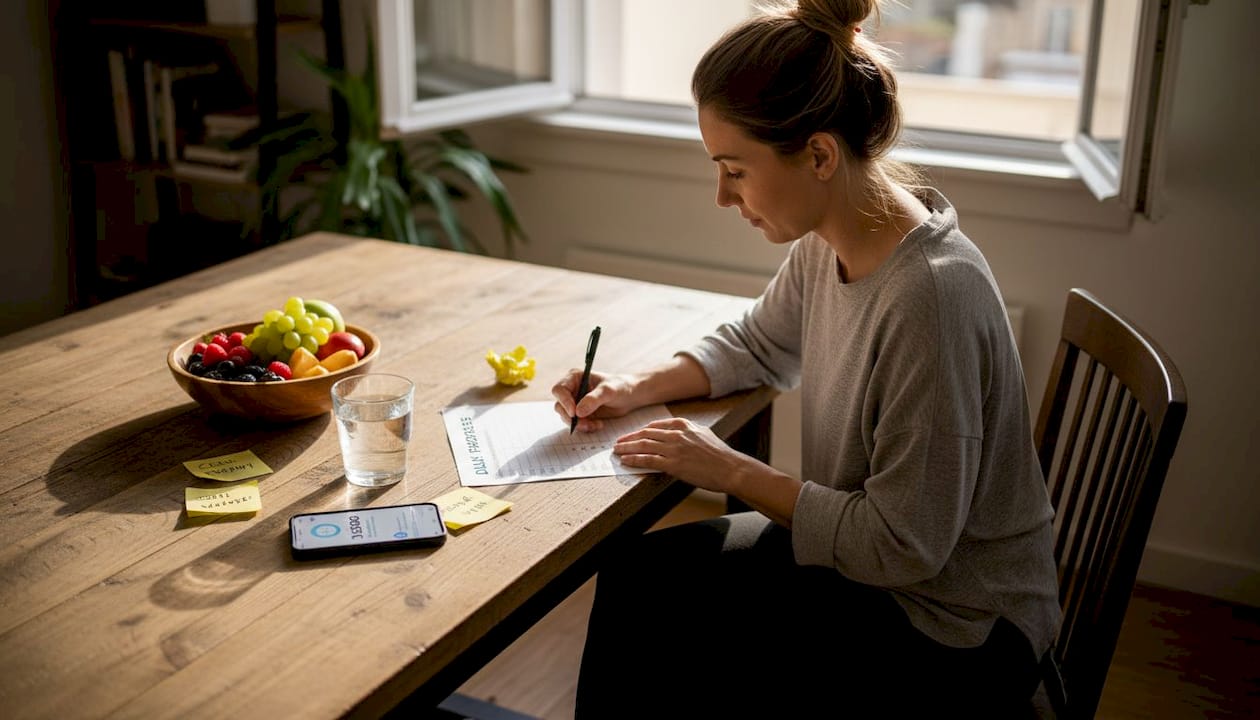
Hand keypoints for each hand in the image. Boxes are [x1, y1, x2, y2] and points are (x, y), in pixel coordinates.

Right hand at [551, 369, 642, 431]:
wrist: (630, 396)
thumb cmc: (620, 387)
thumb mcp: (608, 391)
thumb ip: (593, 399)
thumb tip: (578, 412)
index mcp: (575, 377)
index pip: (559, 389)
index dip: (564, 401)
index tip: (574, 413)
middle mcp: (572, 389)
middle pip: (560, 406)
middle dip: (570, 418)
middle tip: (584, 424)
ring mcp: (576, 402)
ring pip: (566, 417)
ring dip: (579, 424)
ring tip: (595, 425)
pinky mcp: (581, 414)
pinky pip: (576, 424)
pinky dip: (585, 427)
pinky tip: (598, 425)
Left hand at [612, 417, 757, 493]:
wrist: (730, 468)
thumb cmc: (719, 454)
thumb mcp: (703, 434)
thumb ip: (687, 431)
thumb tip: (674, 433)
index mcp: (683, 424)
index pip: (654, 426)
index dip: (640, 431)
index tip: (631, 435)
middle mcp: (676, 434)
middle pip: (646, 434)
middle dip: (629, 438)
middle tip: (618, 442)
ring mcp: (674, 449)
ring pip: (643, 445)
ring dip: (627, 448)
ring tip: (617, 451)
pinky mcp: (673, 464)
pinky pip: (648, 460)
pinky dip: (634, 460)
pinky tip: (626, 461)